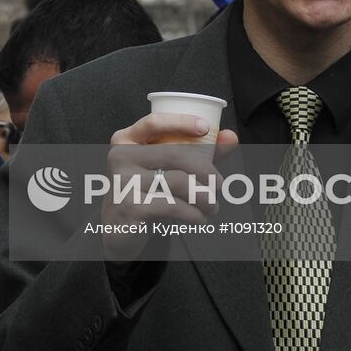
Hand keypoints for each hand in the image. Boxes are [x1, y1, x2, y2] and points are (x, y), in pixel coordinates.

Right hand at [99, 112, 238, 260]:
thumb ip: (198, 152)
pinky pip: (173, 206)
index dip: (181, 122)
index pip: (154, 122)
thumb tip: (230, 137)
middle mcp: (121, 156)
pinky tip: (199, 217)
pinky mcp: (131, 206)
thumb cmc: (146, 191)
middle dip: (206, 170)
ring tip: (212, 205)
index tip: (205, 127)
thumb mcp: (166, 167)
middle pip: (174, 154)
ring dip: (204, 196)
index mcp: (127, 139)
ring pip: (177, 182)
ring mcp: (124, 182)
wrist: (120, 228)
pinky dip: (194, 213)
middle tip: (219, 185)